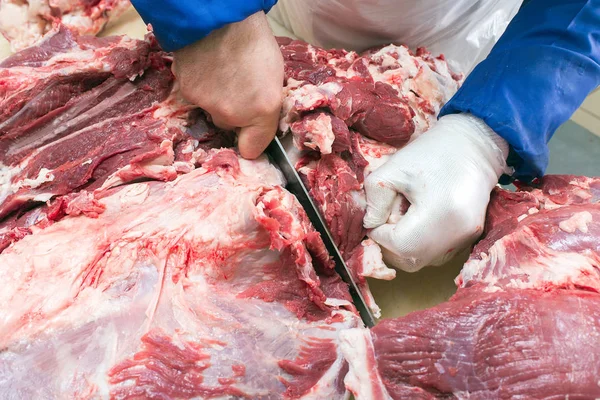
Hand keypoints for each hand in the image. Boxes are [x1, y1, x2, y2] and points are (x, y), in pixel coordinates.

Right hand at [172, 12, 283, 158]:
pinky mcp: (187, 92)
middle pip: (230, 125)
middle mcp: (233, 114)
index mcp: (263, 110)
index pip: (252, 149)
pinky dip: (200, 84)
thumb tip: (259, 116)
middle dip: (233, 111)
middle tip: (237, 84)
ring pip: (211, 110)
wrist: (219, 16)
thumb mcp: (274, 74)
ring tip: (221, 69)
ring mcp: (208, 105)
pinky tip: (206, 65)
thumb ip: (265, 103)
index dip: (251, 140)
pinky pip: (195, 96)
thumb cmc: (253, 40)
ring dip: (215, 97)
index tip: (251, 133)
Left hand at [363, 114, 509, 271]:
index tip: (376, 218)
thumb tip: (370, 225)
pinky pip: (437, 254)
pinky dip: (421, 244)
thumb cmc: (432, 152)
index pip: (399, 245)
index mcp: (440, 213)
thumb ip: (375, 199)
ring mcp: (467, 238)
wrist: (474, 144)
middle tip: (388, 218)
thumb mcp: (394, 168)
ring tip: (406, 216)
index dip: (380, 235)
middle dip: (390, 244)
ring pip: (423, 261)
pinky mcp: (470, 238)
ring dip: (405, 246)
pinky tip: (420, 219)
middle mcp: (458, 233)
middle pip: (411, 260)